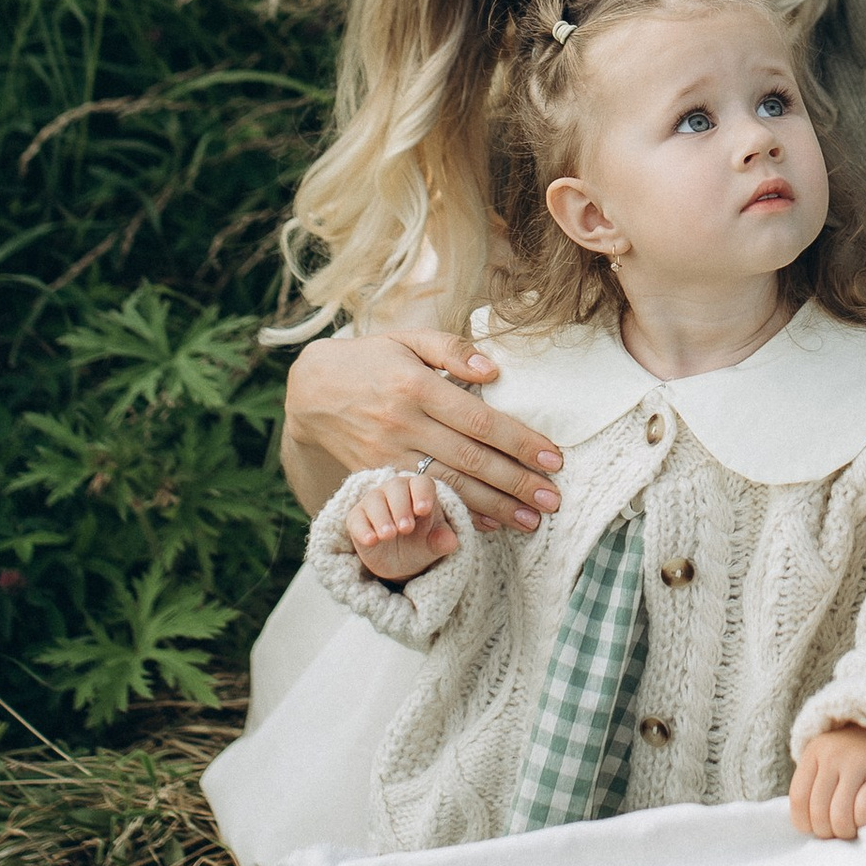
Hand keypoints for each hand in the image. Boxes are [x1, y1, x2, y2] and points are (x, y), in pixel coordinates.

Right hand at [284, 328, 562, 532]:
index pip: (478, 420)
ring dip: (494, 506)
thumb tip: (494, 371)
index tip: (553, 457)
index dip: (518, 441)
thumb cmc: (371, 360)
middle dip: (515, 482)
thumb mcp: (408, 339)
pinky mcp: (376, 476)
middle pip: (469, 459)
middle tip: (553, 499)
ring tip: (531, 519)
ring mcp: (387, 454)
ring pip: (448, 486)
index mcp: (416, 386)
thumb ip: (452, 349)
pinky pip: (422, 499)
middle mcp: (402, 423)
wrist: (311, 390)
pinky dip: (456, 514)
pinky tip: (487, 525)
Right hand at [343, 469, 460, 580]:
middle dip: (401, 507)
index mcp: (419, 492)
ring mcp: (374, 502)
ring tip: (389, 535)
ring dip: (382, 517)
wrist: (398, 564)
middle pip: (397, 487)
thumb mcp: (433, 546)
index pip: (422, 483)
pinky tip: (371, 540)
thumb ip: (442, 541)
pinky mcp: (357, 518)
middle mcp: (396, 491)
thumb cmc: (420, 544)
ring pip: (375, 500)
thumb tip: (451, 542)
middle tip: (406, 529)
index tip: (424, 511)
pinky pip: (356, 518)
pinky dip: (363, 529)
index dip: (423, 494)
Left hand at [788, 722, 865, 840]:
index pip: (798, 797)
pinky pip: (865, 810)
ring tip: (852, 829)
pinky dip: (864, 823)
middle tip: (838, 832)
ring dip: (845, 832)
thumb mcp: (829, 760)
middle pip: (818, 811)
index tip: (815, 829)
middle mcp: (833, 754)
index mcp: (815, 751)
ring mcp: (858, 762)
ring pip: (840, 815)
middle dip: (827, 832)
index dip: (804, 823)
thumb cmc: (859, 755)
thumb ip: (815, 785)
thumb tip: (806, 826)